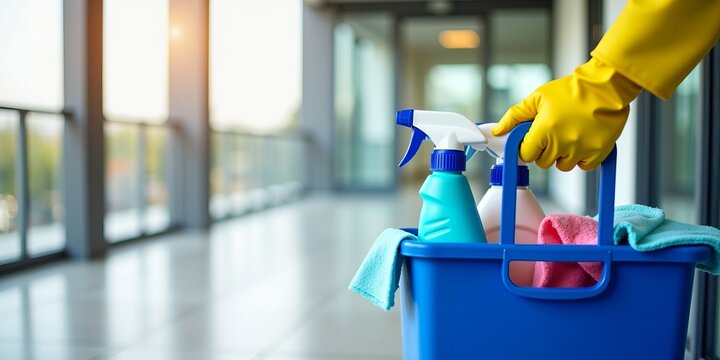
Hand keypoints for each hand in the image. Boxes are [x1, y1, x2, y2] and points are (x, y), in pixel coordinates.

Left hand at [491, 58, 641, 170]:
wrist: (606, 86)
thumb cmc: (570, 90)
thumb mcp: (538, 97)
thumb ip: (515, 115)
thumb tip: (497, 130)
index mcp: (544, 130)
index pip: (526, 155)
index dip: (528, 147)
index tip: (534, 139)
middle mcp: (562, 143)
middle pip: (544, 163)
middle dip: (545, 151)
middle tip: (554, 134)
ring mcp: (581, 149)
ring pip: (563, 166)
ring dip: (563, 155)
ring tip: (570, 135)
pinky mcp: (599, 152)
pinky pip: (584, 166)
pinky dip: (583, 157)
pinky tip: (584, 140)